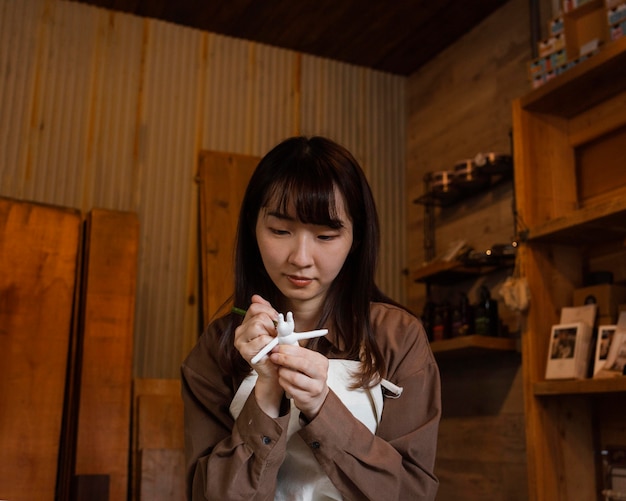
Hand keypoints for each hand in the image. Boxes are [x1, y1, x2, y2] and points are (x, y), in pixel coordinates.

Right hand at [233, 295, 283, 415]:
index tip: (276, 321)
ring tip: (274, 343)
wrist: (275, 371)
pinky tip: (271, 350)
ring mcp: (240, 341)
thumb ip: (266, 312)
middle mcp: (240, 331)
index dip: (270, 312)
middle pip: (259, 316)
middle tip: (277, 335)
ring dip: (271, 335)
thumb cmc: (275, 349)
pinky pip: (261, 339)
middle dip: (272, 325)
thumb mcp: (273, 327)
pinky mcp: (244, 351)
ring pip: (258, 325)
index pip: (255, 307)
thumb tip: (255, 297)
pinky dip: (271, 344)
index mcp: (246, 323)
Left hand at [269, 344, 328, 419]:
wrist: (315, 397)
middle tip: (274, 357)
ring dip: (282, 372)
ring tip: (279, 370)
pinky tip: (282, 379)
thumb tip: (279, 346)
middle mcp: (321, 374)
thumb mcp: (306, 362)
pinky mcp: (306, 398)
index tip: (277, 348)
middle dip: (285, 359)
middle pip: (301, 364)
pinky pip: (290, 388)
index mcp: (321, 362)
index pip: (304, 353)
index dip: (288, 349)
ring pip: (295, 377)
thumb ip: (296, 354)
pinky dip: (283, 382)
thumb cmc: (308, 377)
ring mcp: (315, 387)